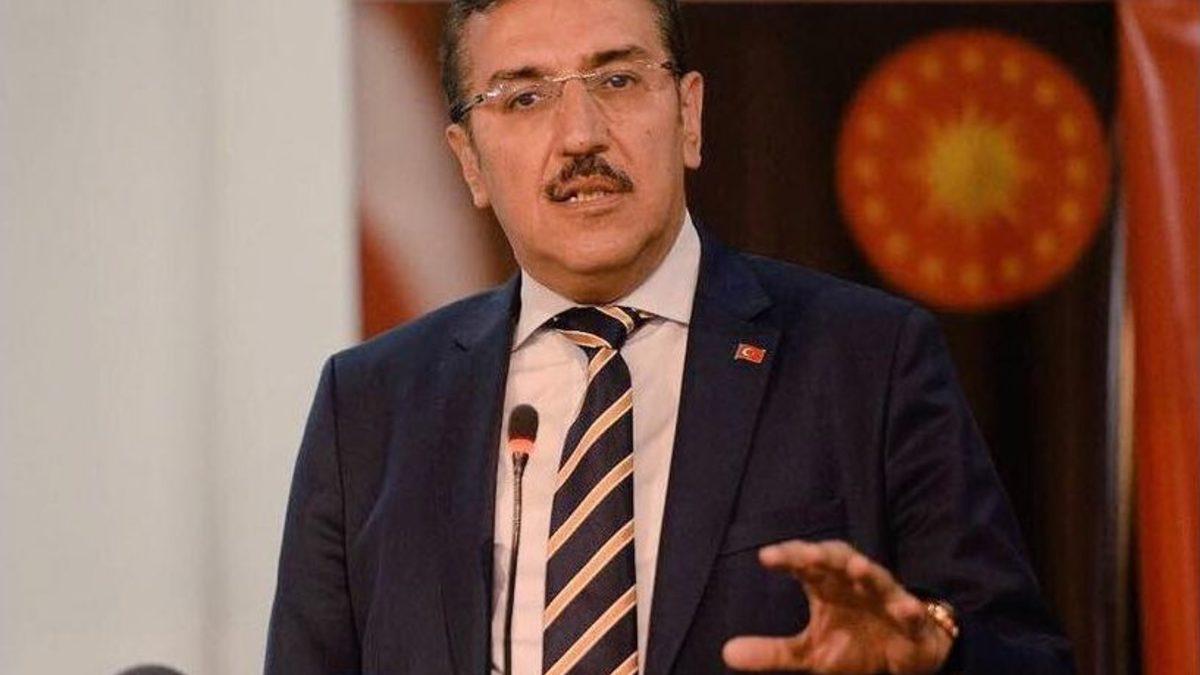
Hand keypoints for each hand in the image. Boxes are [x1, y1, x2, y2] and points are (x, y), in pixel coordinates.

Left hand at [722, 540, 952, 673]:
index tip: (766, 557)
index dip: (788, 557)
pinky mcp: (912, 619)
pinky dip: (909, 609)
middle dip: (824, 554)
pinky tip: (905, 609)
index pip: (804, 564)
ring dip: (868, 572)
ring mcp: (885, 598)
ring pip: (877, 577)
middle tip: (806, 553)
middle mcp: (855, 583)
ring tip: (856, 567)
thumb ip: (773, 651)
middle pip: (838, 559)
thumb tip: (727, 652)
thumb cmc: (854, 646)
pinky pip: (912, 612)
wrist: (904, 660)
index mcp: (828, 586)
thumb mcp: (810, 654)